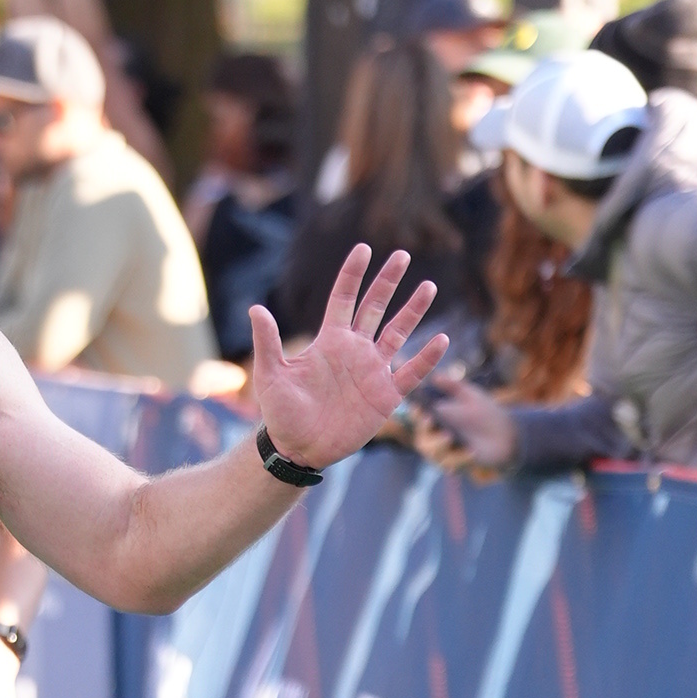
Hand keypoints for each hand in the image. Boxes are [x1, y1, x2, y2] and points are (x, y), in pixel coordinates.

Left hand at [244, 240, 447, 468]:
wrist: (299, 448)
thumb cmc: (281, 413)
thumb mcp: (271, 375)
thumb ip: (268, 342)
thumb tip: (255, 308)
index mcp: (329, 341)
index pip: (344, 299)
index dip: (353, 275)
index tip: (363, 249)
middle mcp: (354, 350)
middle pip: (375, 307)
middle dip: (387, 282)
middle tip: (402, 255)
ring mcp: (373, 371)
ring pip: (398, 332)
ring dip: (413, 311)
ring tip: (428, 286)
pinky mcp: (386, 396)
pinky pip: (411, 373)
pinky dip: (426, 358)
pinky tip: (441, 340)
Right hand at [419, 378, 516, 473]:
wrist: (507, 436)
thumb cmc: (486, 413)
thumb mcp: (470, 395)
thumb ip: (453, 386)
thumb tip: (434, 376)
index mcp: (436, 416)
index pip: (418, 415)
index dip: (414, 412)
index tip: (418, 407)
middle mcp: (436, 435)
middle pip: (421, 436)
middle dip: (424, 429)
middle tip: (430, 420)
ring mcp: (445, 451)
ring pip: (432, 452)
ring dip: (439, 444)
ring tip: (449, 437)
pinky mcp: (455, 464)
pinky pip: (450, 464)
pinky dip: (460, 458)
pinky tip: (471, 452)